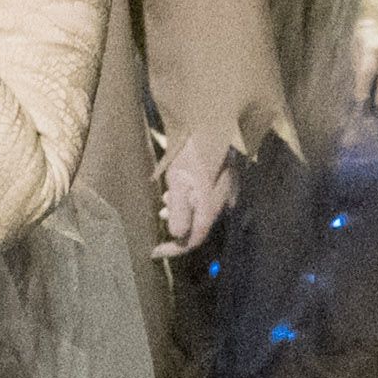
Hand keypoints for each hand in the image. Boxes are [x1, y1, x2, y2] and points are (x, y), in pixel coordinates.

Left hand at [154, 138, 234, 258]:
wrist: (209, 125)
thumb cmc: (191, 152)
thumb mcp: (179, 182)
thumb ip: (180, 211)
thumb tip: (178, 235)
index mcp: (211, 206)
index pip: (194, 239)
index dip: (174, 249)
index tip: (153, 252)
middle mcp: (222, 202)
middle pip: (198, 227)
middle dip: (176, 228)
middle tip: (159, 219)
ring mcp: (224, 191)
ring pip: (201, 212)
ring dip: (181, 213)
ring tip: (164, 205)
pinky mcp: (221, 181)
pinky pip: (204, 200)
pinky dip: (188, 201)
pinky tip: (175, 193)